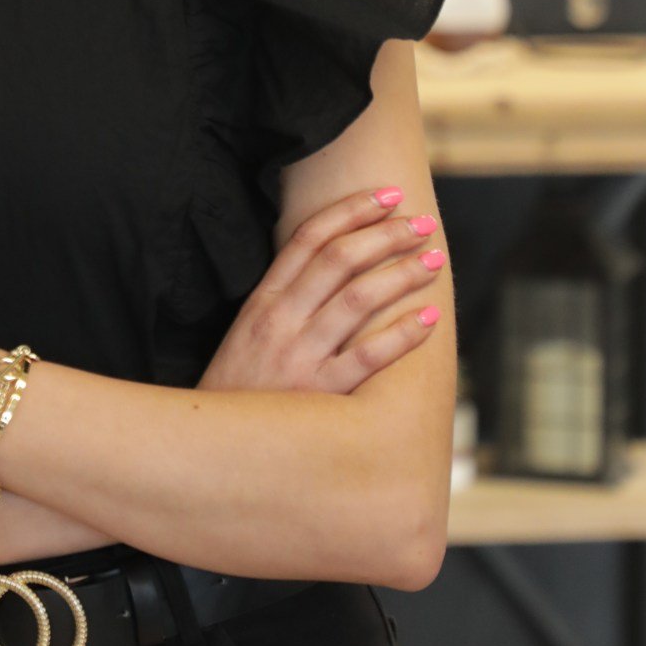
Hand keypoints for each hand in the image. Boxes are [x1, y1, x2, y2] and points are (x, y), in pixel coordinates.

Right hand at [196, 189, 446, 395]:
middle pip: (340, 259)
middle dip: (387, 234)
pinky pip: (368, 357)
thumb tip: (335, 267)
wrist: (212, 449)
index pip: (309, 238)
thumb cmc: (240, 391)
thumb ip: (285, 301)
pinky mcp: (318, 396)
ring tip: (433, 261)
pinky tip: (429, 320)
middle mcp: (280, 321)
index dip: (351, 210)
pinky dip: (403, 335)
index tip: (386, 196)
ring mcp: (299, 357)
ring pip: (358, 299)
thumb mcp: (247, 334)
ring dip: (401, 274)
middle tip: (423, 223)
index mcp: (262, 301)